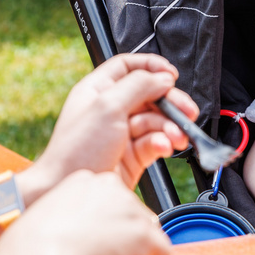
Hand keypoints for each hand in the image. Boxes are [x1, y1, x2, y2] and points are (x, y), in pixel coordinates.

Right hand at [8, 170, 169, 254]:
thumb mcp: (43, 228)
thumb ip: (66, 228)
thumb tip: (79, 245)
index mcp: (82, 181)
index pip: (110, 206)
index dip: (104, 236)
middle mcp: (109, 186)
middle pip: (131, 220)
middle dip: (121, 250)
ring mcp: (129, 208)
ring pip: (147, 238)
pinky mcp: (144, 233)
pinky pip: (161, 254)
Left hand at [35, 54, 196, 190]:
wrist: (66, 187)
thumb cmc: (76, 149)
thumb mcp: (107, 107)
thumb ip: (139, 86)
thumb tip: (163, 77)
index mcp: (99, 90)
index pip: (128, 67)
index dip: (151, 67)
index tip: (171, 75)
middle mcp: (111, 109)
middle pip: (150, 95)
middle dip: (171, 102)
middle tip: (187, 111)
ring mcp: (122, 133)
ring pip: (156, 121)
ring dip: (170, 127)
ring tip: (177, 136)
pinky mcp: (132, 155)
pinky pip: (155, 142)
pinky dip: (163, 143)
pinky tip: (163, 147)